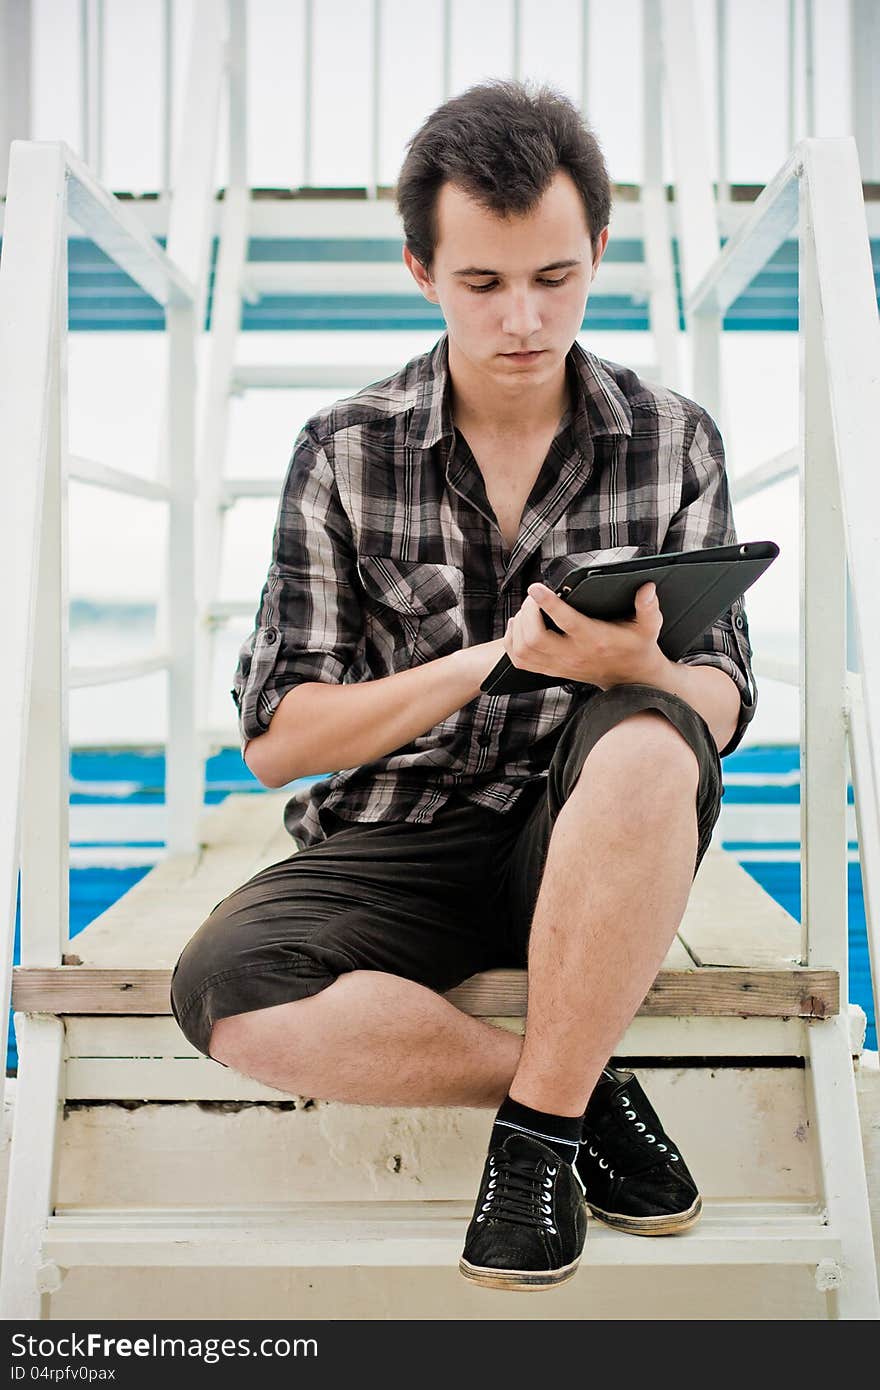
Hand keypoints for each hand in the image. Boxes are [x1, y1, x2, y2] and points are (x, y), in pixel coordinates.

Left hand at [503, 581, 667, 689]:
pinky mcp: (552, 670)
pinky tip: (518, 626)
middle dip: (527, 612)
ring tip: (527, 609)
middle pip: (534, 638)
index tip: (536, 587)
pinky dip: (512, 642)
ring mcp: (559, 665)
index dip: (547, 604)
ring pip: (523, 650)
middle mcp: (573, 655)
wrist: (631, 680)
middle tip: (533, 597)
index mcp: (594, 640)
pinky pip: (520, 660)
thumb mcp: (649, 628)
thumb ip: (649, 608)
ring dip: (518, 626)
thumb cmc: (637, 648)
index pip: (566, 622)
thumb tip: (648, 588)